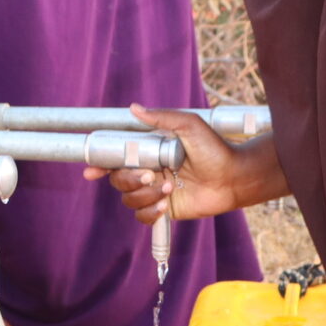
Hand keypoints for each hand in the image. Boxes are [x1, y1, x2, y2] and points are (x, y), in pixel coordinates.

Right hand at [81, 103, 261, 222]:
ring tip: (169, 189)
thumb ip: (162, 117)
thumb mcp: (189, 126)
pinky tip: (164, 205)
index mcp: (149, 153)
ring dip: (145, 195)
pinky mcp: (164, 210)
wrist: (234, 177)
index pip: (117, 159)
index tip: (91, 171)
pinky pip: (142, 217)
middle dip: (129, 179)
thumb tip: (134, 108)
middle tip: (150, 175)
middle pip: (118, 181)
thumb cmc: (215, 149)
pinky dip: (149, 213)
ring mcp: (155, 192)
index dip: (100, 165)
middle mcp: (149, 172)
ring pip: (129, 200)